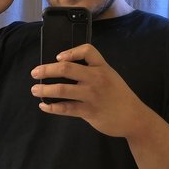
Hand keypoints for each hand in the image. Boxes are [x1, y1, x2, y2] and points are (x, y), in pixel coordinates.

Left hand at [30, 44, 147, 137]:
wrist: (134, 117)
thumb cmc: (119, 95)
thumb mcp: (110, 76)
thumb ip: (93, 71)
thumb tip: (65, 68)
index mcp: (102, 67)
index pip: (87, 50)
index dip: (70, 52)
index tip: (58, 57)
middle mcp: (96, 78)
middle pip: (67, 69)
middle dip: (47, 69)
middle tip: (35, 72)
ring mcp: (92, 95)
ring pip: (62, 89)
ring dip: (45, 89)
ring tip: (35, 90)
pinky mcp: (89, 111)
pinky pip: (66, 108)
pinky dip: (52, 107)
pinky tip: (44, 105)